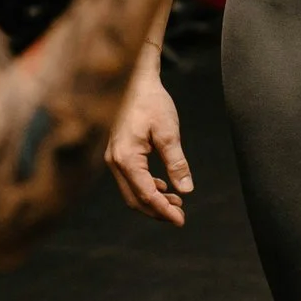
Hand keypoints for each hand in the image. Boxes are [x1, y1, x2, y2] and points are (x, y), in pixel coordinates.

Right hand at [106, 71, 193, 225]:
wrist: (135, 79)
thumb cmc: (151, 101)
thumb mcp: (169, 132)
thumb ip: (177, 163)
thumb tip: (186, 189)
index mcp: (126, 158)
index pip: (146, 194)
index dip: (164, 211)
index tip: (181, 220)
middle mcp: (115, 161)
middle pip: (135, 198)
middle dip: (157, 210)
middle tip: (180, 216)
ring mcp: (113, 157)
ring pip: (131, 191)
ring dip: (153, 200)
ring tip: (176, 202)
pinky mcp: (117, 152)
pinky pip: (130, 179)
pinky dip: (146, 187)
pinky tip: (162, 186)